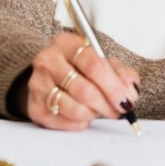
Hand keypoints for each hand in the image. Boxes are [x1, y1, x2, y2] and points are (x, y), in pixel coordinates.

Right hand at [25, 31, 140, 130]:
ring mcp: (38, 84)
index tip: (126, 100)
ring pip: (75, 109)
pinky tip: (82, 114)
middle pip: (85, 90)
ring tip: (97, 109)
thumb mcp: (102, 62)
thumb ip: (121, 73)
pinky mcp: (35, 106)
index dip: (114, 86)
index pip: (94, 65)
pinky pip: (65, 122)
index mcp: (66, 43)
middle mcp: (47, 61)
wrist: (50, 77)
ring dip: (93, 114)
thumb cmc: (80, 68)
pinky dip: (80, 122)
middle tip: (117, 111)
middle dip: (107, 105)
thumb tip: (129, 90)